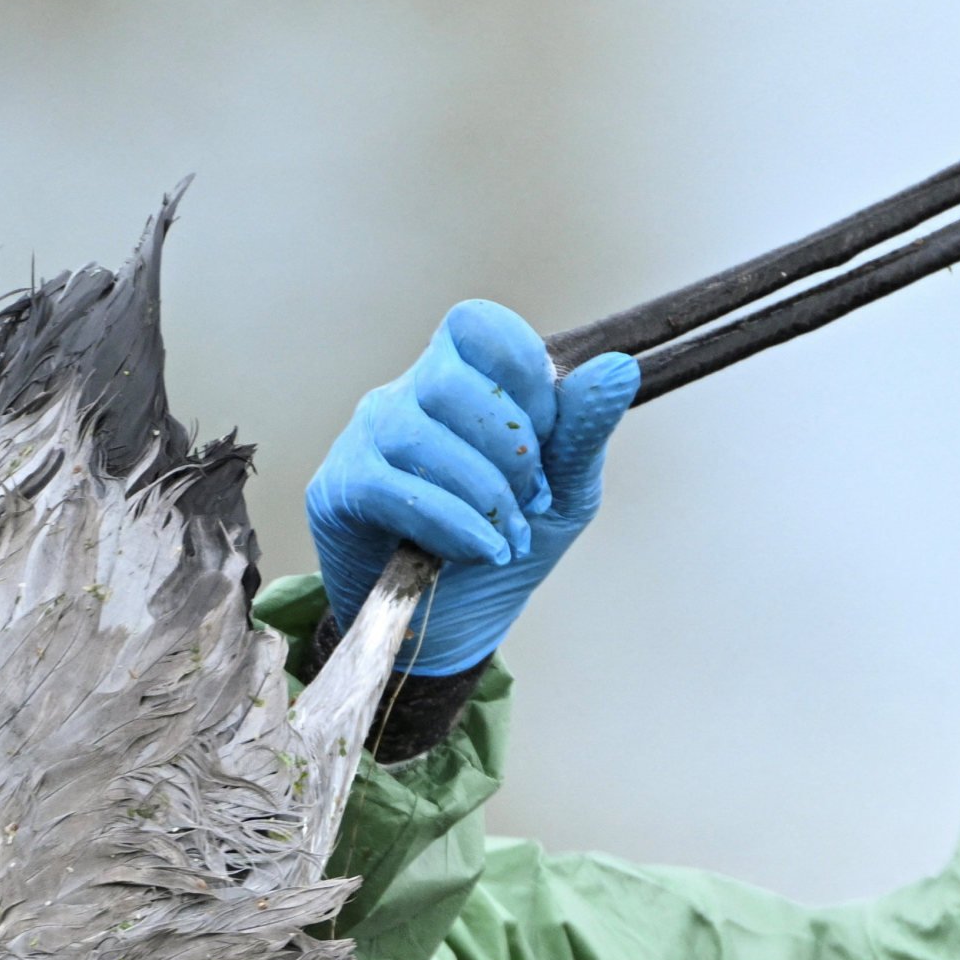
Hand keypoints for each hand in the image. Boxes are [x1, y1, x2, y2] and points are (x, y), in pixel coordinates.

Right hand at [306, 301, 639, 676]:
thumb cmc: (503, 550)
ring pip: (416, 434)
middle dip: (506, 449)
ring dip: (481, 494)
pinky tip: (478, 550)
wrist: (453, 633)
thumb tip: (620, 369)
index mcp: (462, 379)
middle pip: (448, 379)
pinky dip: (448, 521)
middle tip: (529, 503)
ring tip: (506, 540)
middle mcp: (408, 396)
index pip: (479, 326)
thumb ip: (583, 431)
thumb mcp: (563, 493)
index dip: (522, 377)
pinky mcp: (339, 489)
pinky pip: (389, 486)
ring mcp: (367, 438)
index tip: (545, 441)